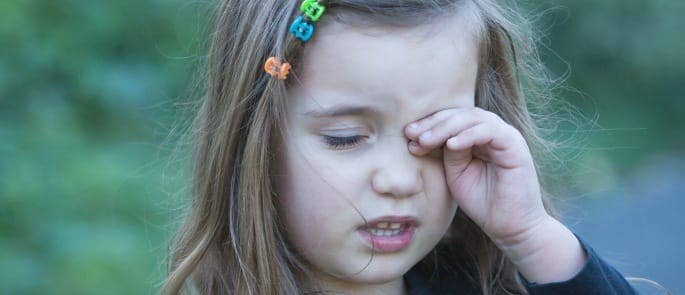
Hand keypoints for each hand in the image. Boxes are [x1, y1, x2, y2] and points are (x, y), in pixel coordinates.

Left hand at [404, 107, 585, 282]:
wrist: (510, 228)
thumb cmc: (483, 202)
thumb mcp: (455, 174)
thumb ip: (446, 153)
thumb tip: (427, 135)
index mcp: (477, 137)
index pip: (451, 120)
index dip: (428, 125)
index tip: (408, 137)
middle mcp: (492, 132)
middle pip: (460, 114)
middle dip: (433, 123)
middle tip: (412, 134)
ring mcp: (505, 136)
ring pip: (473, 117)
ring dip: (446, 127)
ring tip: (426, 140)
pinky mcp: (515, 145)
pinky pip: (489, 131)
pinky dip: (468, 135)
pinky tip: (450, 145)